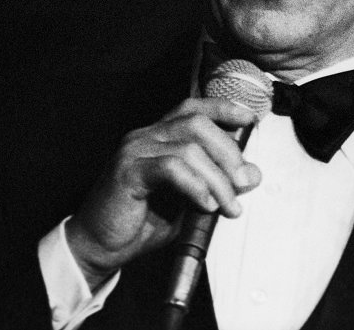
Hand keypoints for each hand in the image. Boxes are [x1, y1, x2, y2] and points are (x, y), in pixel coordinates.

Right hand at [65, 97, 263, 289]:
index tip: (250, 118)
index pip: (193, 109)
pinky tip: (205, 204)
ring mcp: (135, 151)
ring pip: (189, 148)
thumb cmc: (142, 222)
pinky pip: (171, 168)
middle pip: (197, 123)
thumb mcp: (189, 201)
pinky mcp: (128, 172)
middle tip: (244, 182)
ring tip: (228, 206)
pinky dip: (195, 185)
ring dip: (218, 178)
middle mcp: (146, 136)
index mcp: (159, 137)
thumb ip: (218, 185)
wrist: (101, 246)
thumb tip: (252, 175)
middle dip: (229, 151)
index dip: (223, 108)